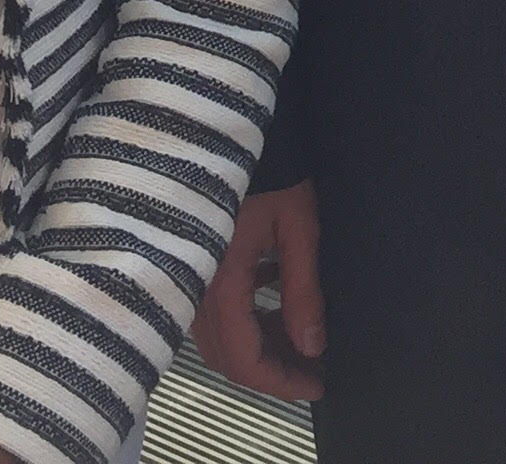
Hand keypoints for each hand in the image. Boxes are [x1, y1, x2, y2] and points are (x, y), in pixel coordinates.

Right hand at [196, 178, 324, 401]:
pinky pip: (213, 308)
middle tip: (313, 365)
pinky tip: (276, 294)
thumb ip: (303, 289)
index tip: (316, 385)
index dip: (281, 381)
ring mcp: (189, 274)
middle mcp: (194, 286)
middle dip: (271, 368)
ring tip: (302, 333)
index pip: (244, 359)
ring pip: (219, 334)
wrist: (228, 121)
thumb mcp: (297, 226)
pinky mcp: (193, 259)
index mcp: (219, 282)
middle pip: (227, 355)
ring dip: (258, 342)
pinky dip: (246, 315)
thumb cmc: (268, 167)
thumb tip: (313, 345)